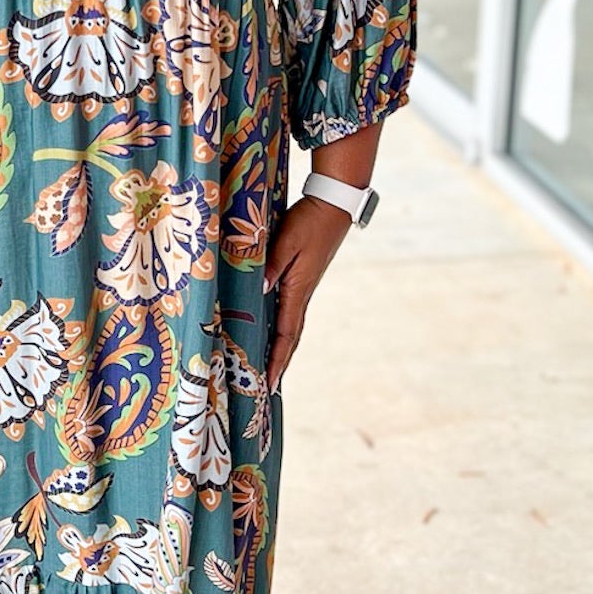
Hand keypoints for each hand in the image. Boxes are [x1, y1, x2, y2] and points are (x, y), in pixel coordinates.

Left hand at [263, 195, 352, 391]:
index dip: (277, 359)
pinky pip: (289, 310)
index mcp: (298, 290)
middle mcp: (302, 294)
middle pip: (291, 337)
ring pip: (290, 325)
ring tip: (270, 367)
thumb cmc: (309, 221)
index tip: (270, 384)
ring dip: (281, 348)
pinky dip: (282, 327)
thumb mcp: (287, 241)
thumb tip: (260, 290)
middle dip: (279, 362)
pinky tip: (272, 330)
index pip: (287, 334)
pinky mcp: (301, 278)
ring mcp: (303, 287)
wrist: (332, 206)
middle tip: (267, 388)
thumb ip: (271, 265)